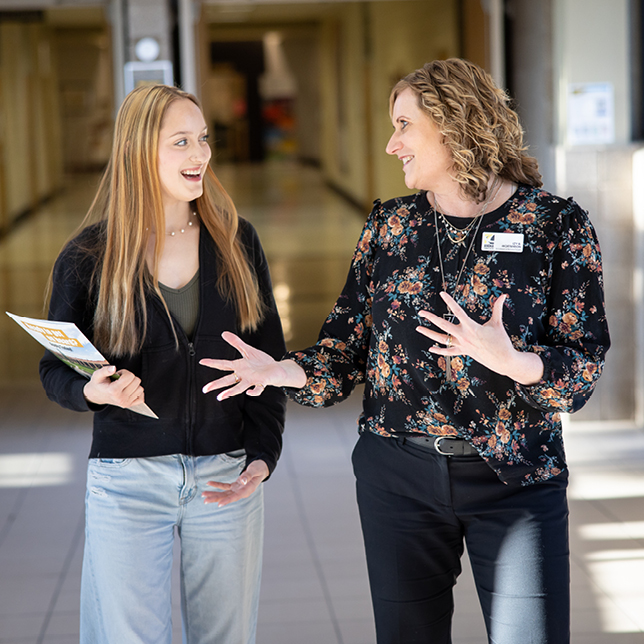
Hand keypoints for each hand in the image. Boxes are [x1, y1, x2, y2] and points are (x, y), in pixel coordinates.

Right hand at [83, 366, 144, 407]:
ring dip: (133, 385)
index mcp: (113, 390)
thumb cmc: (98, 384)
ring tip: (123, 385)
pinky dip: (137, 392)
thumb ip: (105, 370)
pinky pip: (141, 398)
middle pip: (137, 381)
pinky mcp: (129, 406)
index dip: (124, 372)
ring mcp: (125, 403)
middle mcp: (120, 398)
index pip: (130, 376)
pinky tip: (129, 390)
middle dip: (129, 377)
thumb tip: (114, 368)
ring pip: (140, 388)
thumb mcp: (97, 375)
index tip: (118, 375)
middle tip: (120, 380)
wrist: (96, 396)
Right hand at [200, 331, 305, 400]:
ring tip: (220, 397)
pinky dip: (253, 391)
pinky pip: (256, 389)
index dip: (212, 363)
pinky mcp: (261, 383)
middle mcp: (243, 375)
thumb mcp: (248, 350)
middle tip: (205, 389)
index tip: (201, 361)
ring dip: (230, 392)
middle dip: (216, 384)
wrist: (276, 370)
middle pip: (227, 380)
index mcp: (239, 367)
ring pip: (239, 388)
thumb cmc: (262, 361)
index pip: (223, 365)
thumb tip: (223, 333)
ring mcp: (252, 380)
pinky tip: (249, 392)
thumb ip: (236, 343)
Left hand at [202, 459, 268, 506]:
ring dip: (214, 494)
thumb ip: (248, 475)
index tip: (219, 504)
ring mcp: (238, 489)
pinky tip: (209, 483)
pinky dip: (217, 485)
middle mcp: (242, 492)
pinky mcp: (235, 486)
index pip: (236, 497)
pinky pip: (225, 486)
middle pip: (227, 497)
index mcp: (248, 490)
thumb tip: (242, 481)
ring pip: (224, 494)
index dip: (227, 500)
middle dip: (216, 498)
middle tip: (205, 501)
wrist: (261, 468)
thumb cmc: (259, 468)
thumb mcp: (255, 470)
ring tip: (203, 495)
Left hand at [416, 292, 543, 385]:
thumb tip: (503, 295)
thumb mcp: (498, 323)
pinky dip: (439, 350)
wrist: (503, 360)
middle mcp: (463, 335)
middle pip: (443, 325)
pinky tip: (431, 348)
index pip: (457, 311)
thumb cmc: (501, 341)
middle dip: (430, 318)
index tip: (441, 293)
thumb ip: (498, 308)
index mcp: (471, 326)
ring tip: (418, 328)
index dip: (449, 301)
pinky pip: (449, 352)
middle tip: (421, 312)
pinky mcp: (463, 352)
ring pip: (441, 339)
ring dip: (429, 333)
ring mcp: (462, 345)